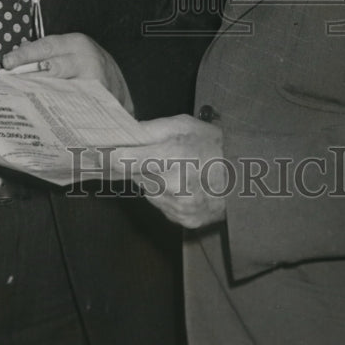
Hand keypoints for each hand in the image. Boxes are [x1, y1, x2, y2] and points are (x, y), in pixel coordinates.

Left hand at [2, 33, 134, 114]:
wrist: (117, 87)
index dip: (25, 54)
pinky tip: (39, 114)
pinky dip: (54, 110)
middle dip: (27, 77)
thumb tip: (16, 59)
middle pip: (52, 68)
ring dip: (37, 95)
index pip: (47, 46)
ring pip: (60, 89)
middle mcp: (87, 60)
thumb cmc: (87, 66)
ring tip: (18, 99)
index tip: (6, 63)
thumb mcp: (71, 52)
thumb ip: (47, 53)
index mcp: (77, 44)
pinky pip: (71, 107)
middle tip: (7, 84)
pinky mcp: (97, 104)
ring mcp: (94, 84)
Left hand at [109, 114, 226, 228]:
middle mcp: (169, 185)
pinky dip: (168, 196)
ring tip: (175, 169)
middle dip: (139, 165)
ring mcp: (176, 206)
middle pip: (134, 176)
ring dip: (154, 181)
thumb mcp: (184, 125)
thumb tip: (123, 133)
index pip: (121, 160)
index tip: (98, 152)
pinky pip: (164, 206)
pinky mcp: (183, 220)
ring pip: (149, 192)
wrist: (245, 177)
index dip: (108, 155)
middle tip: (155, 155)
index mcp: (167, 156)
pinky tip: (184, 185)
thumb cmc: (213, 144)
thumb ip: (151, 129)